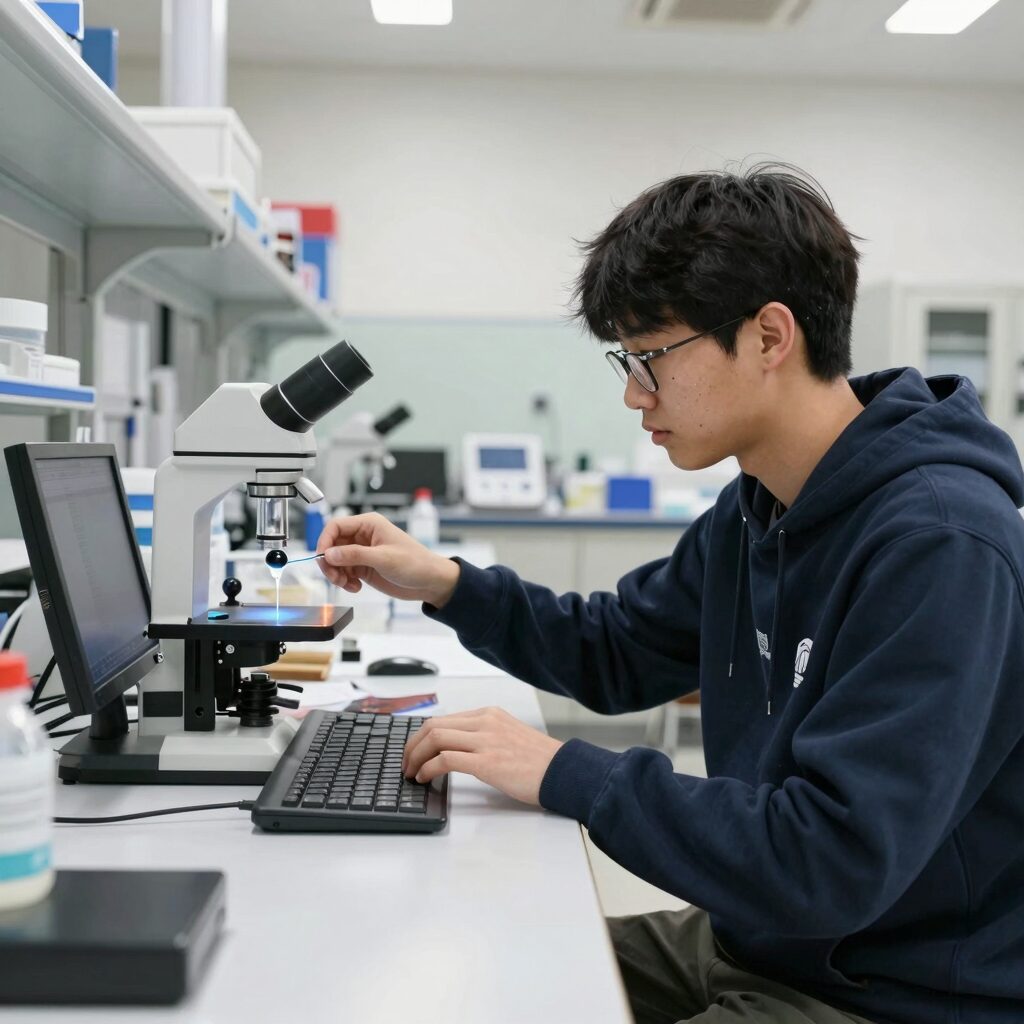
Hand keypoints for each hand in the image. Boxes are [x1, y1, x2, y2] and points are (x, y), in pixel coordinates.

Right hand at [316, 512, 459, 606]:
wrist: (430, 582)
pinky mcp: (364, 567)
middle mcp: (363, 536)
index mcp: (369, 525)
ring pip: (335, 560)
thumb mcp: (384, 558)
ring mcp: (362, 552)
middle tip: (335, 577)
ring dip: (336, 574)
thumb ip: (354, 555)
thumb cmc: (416, 563)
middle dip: (329, 562)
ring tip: (347, 585)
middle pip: (332, 544)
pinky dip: (344, 581)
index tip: (322, 558)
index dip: (325, 541)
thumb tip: (329, 554)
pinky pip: (344, 572)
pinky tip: (355, 587)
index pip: (336, 526)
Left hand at [402, 707, 563, 805]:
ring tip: (411, 773)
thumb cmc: (538, 761)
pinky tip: (425, 778)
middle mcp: (485, 722)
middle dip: (411, 745)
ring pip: (435, 738)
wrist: (562, 772)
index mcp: (489, 714)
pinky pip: (445, 759)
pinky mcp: (487, 762)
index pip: (443, 719)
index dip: (420, 736)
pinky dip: (428, 768)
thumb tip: (452, 750)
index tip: (413, 751)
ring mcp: (486, 740)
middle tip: (405, 764)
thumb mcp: (507, 735)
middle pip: (433, 725)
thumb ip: (483, 736)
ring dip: (415, 757)